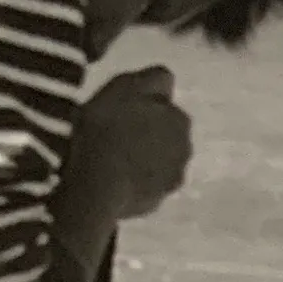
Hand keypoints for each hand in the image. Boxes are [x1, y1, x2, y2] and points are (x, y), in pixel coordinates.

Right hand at [67, 65, 193, 223]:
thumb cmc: (105, 129)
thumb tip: (168, 81)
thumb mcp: (124, 87)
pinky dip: (137, 182)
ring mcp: (173, 179)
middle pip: (165, 135)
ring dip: (144, 158)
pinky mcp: (158, 202)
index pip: (165, 106)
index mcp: (180, 118)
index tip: (120, 111)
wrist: (97, 186)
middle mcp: (186, 149)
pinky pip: (148, 186)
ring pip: (159, 161)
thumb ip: (152, 79)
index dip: (142, 106)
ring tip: (114, 160)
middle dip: (148, 133)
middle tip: (115, 135)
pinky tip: (116, 181)